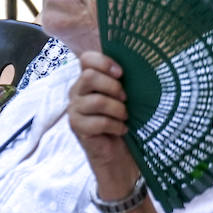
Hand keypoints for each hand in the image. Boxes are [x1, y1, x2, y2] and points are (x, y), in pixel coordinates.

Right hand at [67, 52, 139, 183]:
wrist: (118, 153)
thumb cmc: (123, 121)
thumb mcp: (123, 97)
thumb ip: (121, 81)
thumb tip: (137, 64)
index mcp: (87, 80)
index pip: (86, 59)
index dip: (104, 62)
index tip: (121, 73)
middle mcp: (76, 92)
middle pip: (89, 77)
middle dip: (113, 87)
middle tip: (125, 99)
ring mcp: (74, 110)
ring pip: (96, 101)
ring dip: (117, 109)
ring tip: (125, 117)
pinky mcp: (76, 127)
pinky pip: (98, 122)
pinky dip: (115, 126)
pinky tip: (121, 130)